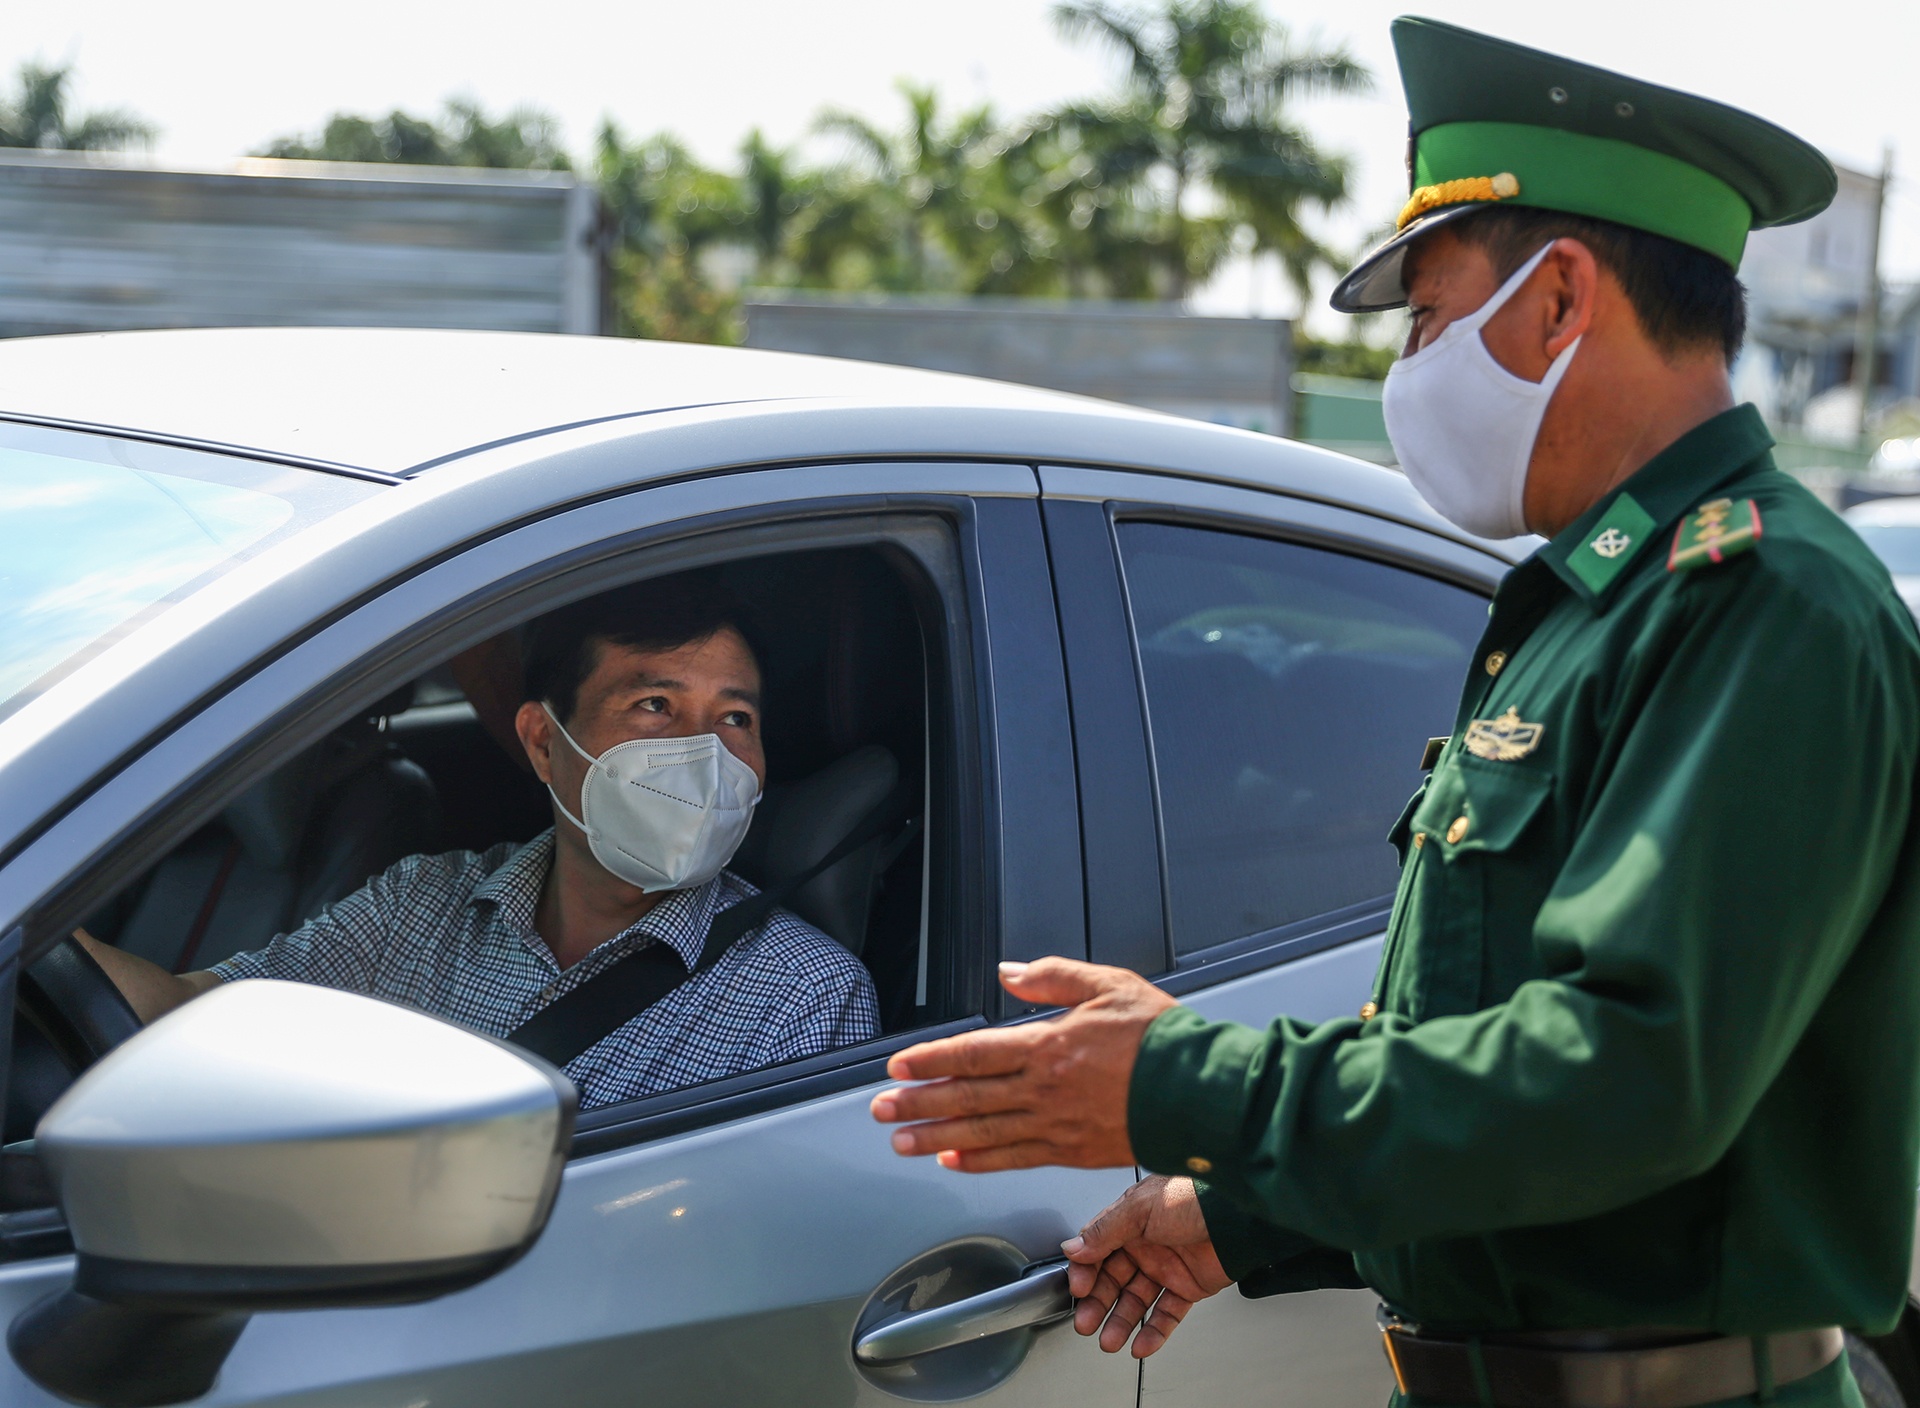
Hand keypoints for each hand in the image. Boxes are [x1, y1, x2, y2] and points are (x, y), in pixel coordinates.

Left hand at [869, 957, 1175, 1170]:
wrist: (1203, 1092)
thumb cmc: (1161, 1037)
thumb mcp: (1108, 985)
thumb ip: (1053, 977)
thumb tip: (1009, 971)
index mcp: (1049, 1044)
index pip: (974, 1052)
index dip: (931, 1059)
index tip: (898, 1066)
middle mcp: (1044, 1089)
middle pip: (968, 1096)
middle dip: (919, 1103)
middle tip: (882, 1109)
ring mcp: (1056, 1125)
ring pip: (983, 1133)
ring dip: (937, 1137)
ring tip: (902, 1141)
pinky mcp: (1073, 1152)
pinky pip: (1015, 1159)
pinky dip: (980, 1161)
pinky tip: (954, 1161)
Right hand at [1064, 1175, 1229, 1357]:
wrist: (1238, 1215)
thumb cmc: (1192, 1198)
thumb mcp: (1140, 1208)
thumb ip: (1104, 1231)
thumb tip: (1072, 1249)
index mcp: (1130, 1222)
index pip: (1097, 1251)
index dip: (1086, 1272)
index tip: (1079, 1290)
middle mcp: (1146, 1245)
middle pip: (1113, 1280)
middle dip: (1098, 1304)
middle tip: (1086, 1324)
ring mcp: (1167, 1267)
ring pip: (1136, 1301)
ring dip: (1121, 1322)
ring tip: (1109, 1341)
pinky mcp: (1189, 1287)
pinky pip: (1166, 1314)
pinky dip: (1153, 1332)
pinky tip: (1140, 1345)